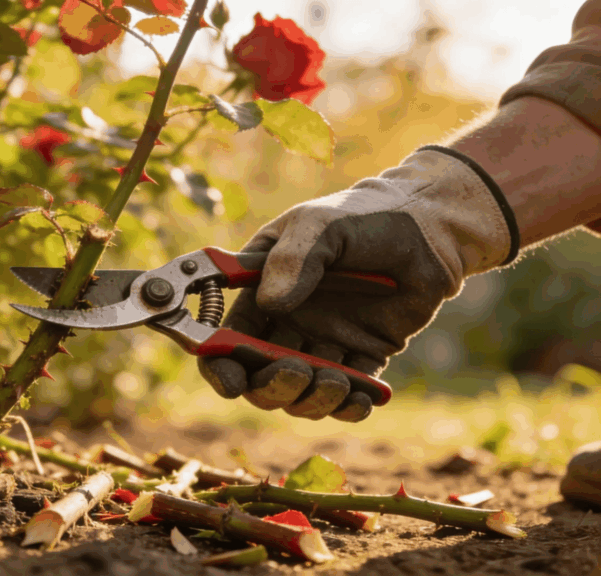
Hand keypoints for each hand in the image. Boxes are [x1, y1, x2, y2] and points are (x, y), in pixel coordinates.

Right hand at [199, 147, 519, 421]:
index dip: (220, 365)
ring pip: (303, 392)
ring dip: (312, 398)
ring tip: (337, 380)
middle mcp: (288, 321)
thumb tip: (272, 304)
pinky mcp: (364, 355)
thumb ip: (293, 259)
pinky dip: (350, 406)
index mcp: (262, 289)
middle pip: (260, 376)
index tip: (233, 381)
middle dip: (272, 386)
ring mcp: (325, 341)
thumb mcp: (321, 224)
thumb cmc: (365, 216)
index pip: (228, 337)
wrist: (430, 227)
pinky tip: (361, 399)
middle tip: (297, 372)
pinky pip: (349, 394)